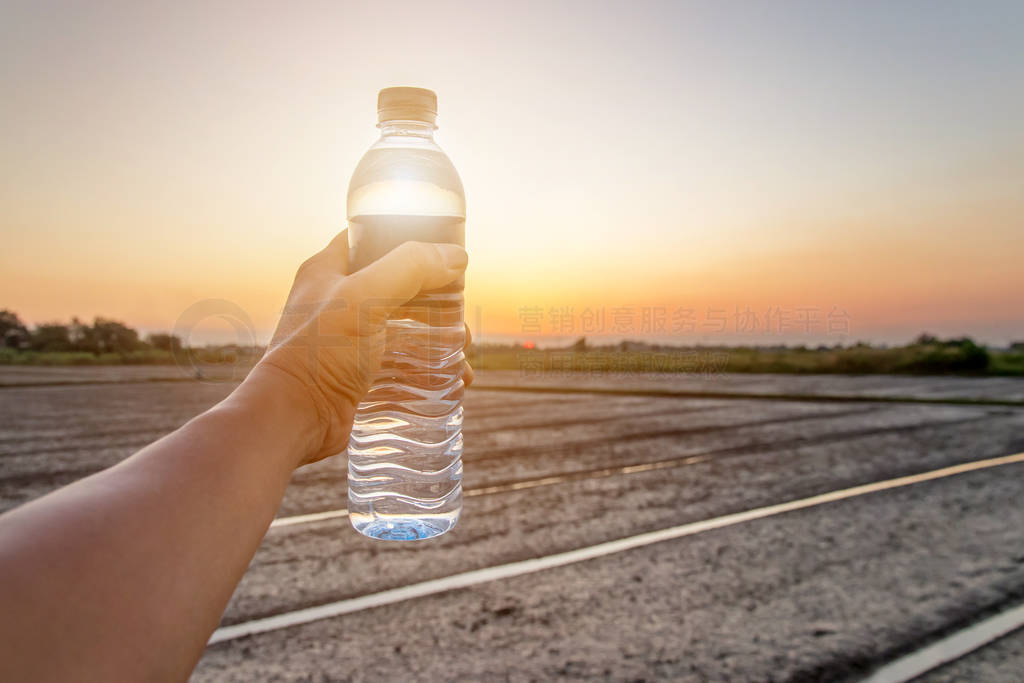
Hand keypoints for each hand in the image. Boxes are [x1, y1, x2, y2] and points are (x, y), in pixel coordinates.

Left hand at [249, 230, 470, 465]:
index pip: (371, 239)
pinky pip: (401, 364)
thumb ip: (410, 269)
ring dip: (438, 340)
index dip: (407, 238)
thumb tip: (457, 257)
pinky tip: (451, 383)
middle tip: (461, 320)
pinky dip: (427, 370)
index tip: (444, 252)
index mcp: (328, 271)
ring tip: (462, 356)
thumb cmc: (319, 354)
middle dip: (437, 303)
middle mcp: (337, 300)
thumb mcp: (365, 299)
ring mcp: (347, 339)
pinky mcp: (357, 374)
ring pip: (404, 329)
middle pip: (399, 288)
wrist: (294, 418)